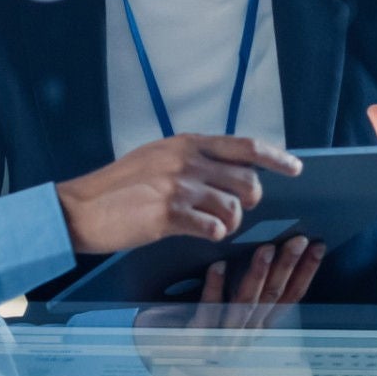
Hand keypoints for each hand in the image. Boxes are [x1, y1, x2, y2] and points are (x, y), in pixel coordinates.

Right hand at [54, 134, 302, 254]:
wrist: (80, 208)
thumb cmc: (118, 186)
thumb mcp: (157, 157)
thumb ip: (192, 159)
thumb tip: (228, 172)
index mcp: (186, 143)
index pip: (244, 145)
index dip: (276, 157)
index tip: (296, 168)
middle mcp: (185, 160)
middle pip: (248, 181)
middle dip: (250, 200)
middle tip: (237, 210)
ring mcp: (177, 186)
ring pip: (234, 207)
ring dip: (230, 222)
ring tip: (212, 225)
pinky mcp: (167, 214)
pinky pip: (212, 227)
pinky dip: (214, 233)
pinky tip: (202, 233)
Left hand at [135, 235, 325, 332]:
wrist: (167, 362)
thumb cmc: (201, 329)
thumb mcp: (231, 312)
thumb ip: (250, 292)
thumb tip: (270, 250)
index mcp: (258, 326)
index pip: (290, 297)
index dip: (306, 273)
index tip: (317, 246)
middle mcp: (246, 334)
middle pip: (272, 297)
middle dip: (287, 267)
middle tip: (298, 240)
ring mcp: (223, 338)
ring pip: (246, 304)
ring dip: (257, 274)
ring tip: (265, 249)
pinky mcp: (196, 338)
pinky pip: (208, 312)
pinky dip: (213, 289)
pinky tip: (216, 266)